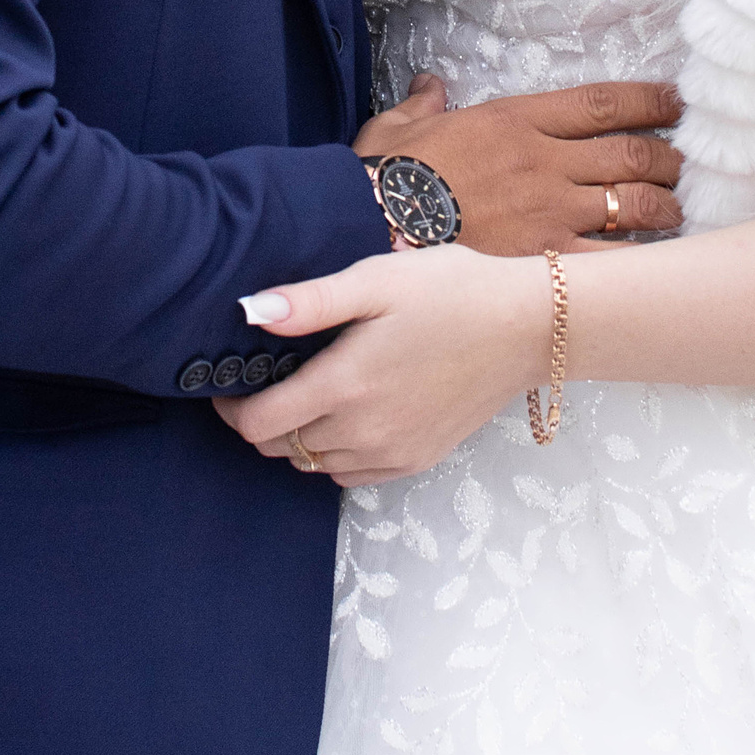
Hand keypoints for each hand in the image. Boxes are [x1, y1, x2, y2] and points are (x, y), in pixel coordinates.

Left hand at [218, 247, 545, 483]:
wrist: (527, 328)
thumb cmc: (452, 292)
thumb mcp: (377, 279)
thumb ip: (309, 302)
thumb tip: (249, 311)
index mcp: (344, 386)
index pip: (258, 424)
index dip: (230, 408)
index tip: (228, 384)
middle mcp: (363, 431)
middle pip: (281, 448)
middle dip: (261, 421)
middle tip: (267, 382)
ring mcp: (391, 452)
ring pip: (314, 464)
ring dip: (298, 438)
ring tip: (307, 394)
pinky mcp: (417, 460)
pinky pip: (351, 474)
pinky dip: (334, 455)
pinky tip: (347, 417)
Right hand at [356, 72, 681, 252]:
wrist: (367, 225)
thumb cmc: (382, 177)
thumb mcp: (400, 126)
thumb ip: (424, 103)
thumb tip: (430, 86)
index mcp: (515, 121)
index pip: (602, 103)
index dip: (650, 101)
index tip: (676, 104)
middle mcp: (544, 162)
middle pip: (632, 154)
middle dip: (668, 160)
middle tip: (684, 166)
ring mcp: (549, 212)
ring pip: (633, 205)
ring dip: (664, 208)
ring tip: (678, 213)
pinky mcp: (543, 260)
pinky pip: (609, 260)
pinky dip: (638, 261)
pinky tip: (655, 265)